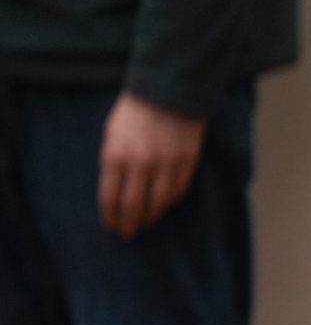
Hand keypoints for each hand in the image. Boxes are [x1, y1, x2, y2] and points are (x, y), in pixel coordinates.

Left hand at [97, 92, 206, 238]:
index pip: (110, 197)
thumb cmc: (134, 112)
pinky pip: (178, 190)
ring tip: (146, 223)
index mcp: (116, 155)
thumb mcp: (112, 133)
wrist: (168, 91)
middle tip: (128, 233)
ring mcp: (166, 163)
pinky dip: (169, 202)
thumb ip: (112, 161)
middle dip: (129, 223)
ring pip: (158, 203)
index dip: (110, 216)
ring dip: (151, 217)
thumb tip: (116, 188)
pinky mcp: (187, 161)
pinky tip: (163, 205)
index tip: (111, 225)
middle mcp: (141, 163)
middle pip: (134, 206)